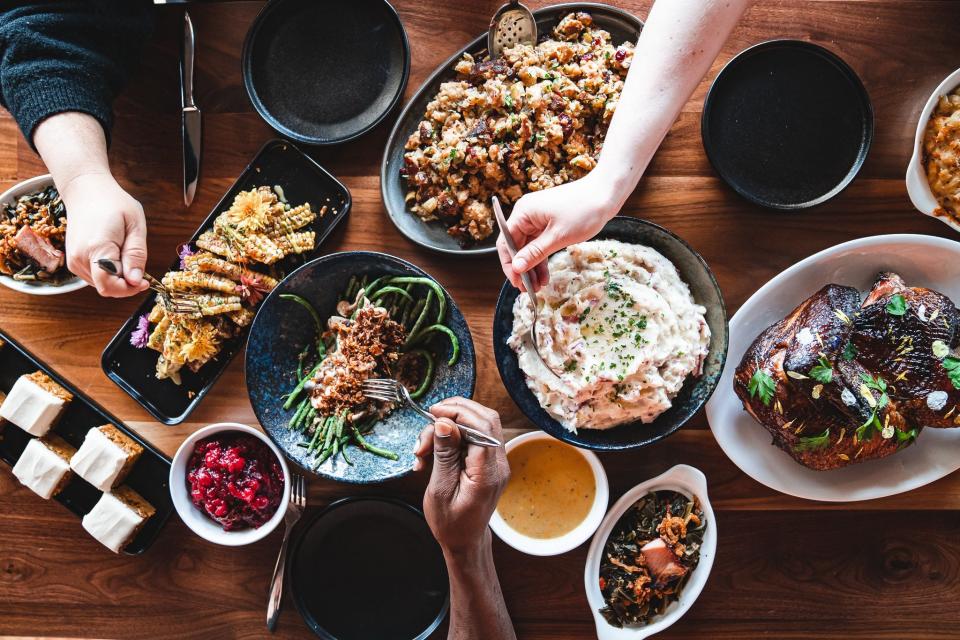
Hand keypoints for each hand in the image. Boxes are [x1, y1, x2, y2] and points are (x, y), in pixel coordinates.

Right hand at [61, 172, 148, 296]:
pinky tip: (116, 256)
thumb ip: (135, 254)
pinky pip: (95, 277)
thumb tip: (136, 280)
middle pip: (106, 288)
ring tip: (125, 255)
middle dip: (126, 285)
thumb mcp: (134, 225)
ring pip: (101, 285)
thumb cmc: (113, 203)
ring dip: (118, 279)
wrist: (86, 191)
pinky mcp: (73, 261)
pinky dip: (109, 274)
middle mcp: (80, 258)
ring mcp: (74, 261)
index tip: (146, 281)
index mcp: (96, 248)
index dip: (130, 289)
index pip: (110, 285)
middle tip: (139, 269)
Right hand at [414, 397, 509, 553]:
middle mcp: (498, 464)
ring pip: (477, 425)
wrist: (464, 541)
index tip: (433, 412)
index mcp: (488, 473)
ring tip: (423, 450)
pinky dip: (451, 438)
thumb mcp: (440, 490)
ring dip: (448, 428)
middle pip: (485, 419)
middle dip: (453, 414)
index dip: (458, 412)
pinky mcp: (488, 462)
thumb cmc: (451, 523)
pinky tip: (430, 454)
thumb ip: (444, 455)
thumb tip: (445, 423)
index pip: (482, 427)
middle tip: (427, 423)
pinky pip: (472, 437)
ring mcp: (495, 462)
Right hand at [497, 171, 620, 291]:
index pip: (506, 242)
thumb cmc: (583, 210)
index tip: (517, 282)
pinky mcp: (548, 223)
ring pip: (528, 248)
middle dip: (522, 268)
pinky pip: (540, 244)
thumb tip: (516, 268)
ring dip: (532, 267)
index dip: (509, 264)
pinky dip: (542, 259)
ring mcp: (537, 219)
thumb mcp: (558, 236)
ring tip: (539, 286)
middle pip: (516, 246)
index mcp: (523, 212)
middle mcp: (526, 214)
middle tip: (529, 289)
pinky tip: (544, 275)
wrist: (606, 194)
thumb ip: (535, 253)